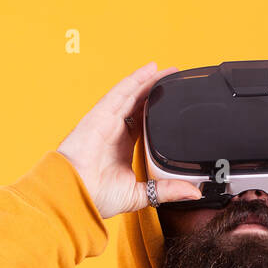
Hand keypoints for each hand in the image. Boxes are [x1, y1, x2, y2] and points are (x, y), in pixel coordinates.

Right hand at [58, 61, 202, 218]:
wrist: (75, 193)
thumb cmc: (96, 197)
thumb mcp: (140, 195)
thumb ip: (166, 191)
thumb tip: (192, 193)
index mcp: (123, 149)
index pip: (144, 124)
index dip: (158, 112)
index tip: (175, 106)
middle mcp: (115, 132)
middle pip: (139, 105)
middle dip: (156, 91)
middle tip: (176, 80)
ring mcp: (107, 122)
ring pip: (132, 95)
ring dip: (149, 81)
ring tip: (168, 70)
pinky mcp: (100, 115)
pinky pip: (120, 92)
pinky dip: (135, 79)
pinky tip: (150, 69)